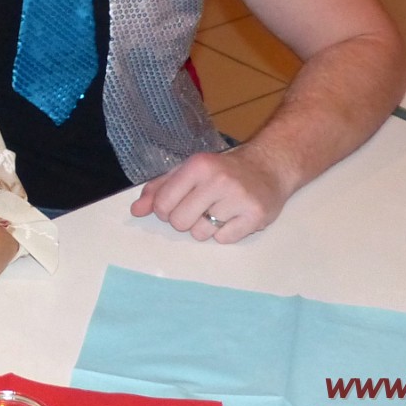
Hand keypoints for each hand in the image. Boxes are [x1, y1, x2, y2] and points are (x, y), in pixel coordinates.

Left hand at [128, 147, 293, 242]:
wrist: (269, 167)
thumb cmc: (222, 171)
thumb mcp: (189, 171)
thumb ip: (160, 189)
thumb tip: (136, 210)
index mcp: (198, 166)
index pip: (163, 203)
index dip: (165, 210)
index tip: (176, 205)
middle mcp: (218, 180)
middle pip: (180, 222)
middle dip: (184, 221)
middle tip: (199, 209)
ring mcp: (238, 198)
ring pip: (201, 234)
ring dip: (205, 228)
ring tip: (219, 211)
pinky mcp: (256, 215)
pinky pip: (224, 239)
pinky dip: (225, 233)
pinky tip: (233, 217)